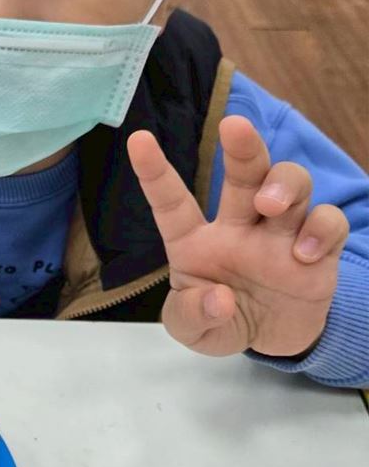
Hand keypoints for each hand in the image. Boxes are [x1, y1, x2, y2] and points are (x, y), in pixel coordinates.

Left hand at [127, 116, 348, 357]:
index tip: (138, 140)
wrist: (271, 339)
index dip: (154, 172)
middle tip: (234, 128)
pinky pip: (328, 220)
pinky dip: (322, 229)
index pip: (172, 202)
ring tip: (270, 205)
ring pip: (291, 182)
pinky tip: (306, 254)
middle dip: (242, 146)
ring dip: (283, 183)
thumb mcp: (193, 330)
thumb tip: (218, 300)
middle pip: (245, 172)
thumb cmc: (221, 320)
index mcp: (197, 241)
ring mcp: (281, 232)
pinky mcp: (320, 249)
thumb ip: (192, 316)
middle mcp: (239, 225)